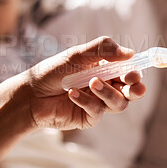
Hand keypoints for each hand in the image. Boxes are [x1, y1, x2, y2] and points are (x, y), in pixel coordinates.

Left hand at [25, 36, 145, 129]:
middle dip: (135, 89)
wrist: (31, 94)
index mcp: (105, 69)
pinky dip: (87, 101)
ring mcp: (98, 103)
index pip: (129, 72)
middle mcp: (105, 86)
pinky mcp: (89, 117)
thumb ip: (103, 50)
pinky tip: (72, 93)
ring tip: (92, 83)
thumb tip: (130, 53)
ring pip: (119, 103)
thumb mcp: (77, 55)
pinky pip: (98, 111)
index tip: (134, 72)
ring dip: (108, 93)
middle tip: (130, 83)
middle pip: (131, 91)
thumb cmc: (53, 71)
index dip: (135, 73)